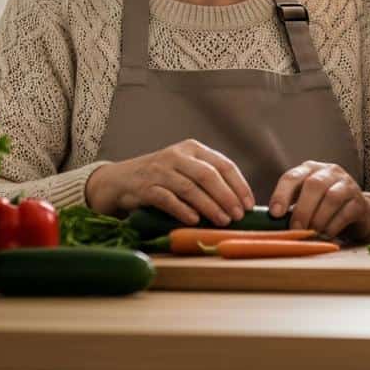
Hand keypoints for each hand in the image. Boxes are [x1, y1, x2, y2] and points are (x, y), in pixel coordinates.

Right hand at [86, 139, 253, 225]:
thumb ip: (206, 178)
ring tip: (222, 221)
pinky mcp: (145, 186)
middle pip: (208, 175)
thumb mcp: (185, 168)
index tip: (249, 204)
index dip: (238, 185)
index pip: (223, 164)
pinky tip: (195, 221)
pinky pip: (168, 199)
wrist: (121, 179)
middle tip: (238, 216)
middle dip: (227, 197)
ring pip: (190, 188)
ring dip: (209, 206)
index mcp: (192, 148)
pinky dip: (183, 210)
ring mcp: (160, 170)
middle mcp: (177, 155)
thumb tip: (238, 202)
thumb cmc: (161, 177)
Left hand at [268, 161, 369, 242]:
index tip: (275, 214)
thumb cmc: (322, 207)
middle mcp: (329, 172)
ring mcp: (347, 184)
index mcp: (309, 170)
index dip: (281, 194)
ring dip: (318, 218)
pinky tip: (326, 234)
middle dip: (302, 210)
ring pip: (332, 197)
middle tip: (295, 229)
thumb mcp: (305, 201)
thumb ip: (289, 208)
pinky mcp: (360, 201)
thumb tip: (268, 225)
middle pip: (314, 185)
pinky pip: (346, 211)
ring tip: (312, 233)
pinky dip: (333, 225)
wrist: (357, 211)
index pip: (292, 176)